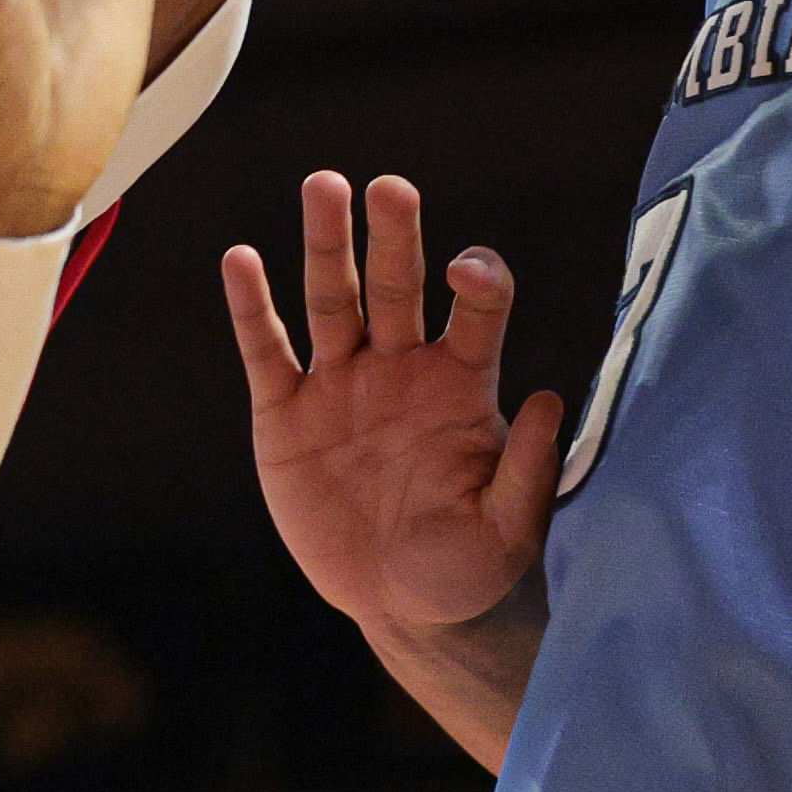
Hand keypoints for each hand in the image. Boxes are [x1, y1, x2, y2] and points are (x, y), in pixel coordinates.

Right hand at [226, 171, 551, 639]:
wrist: (401, 605)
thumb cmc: (468, 565)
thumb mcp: (508, 528)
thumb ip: (526, 469)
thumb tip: (549, 398)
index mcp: (461, 384)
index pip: (476, 310)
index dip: (478, 282)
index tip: (466, 271)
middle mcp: (401, 368)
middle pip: (397, 285)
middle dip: (394, 237)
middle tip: (391, 188)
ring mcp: (341, 385)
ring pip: (331, 300)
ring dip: (326, 244)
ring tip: (324, 186)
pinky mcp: (287, 416)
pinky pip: (267, 351)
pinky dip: (252, 307)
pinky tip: (242, 260)